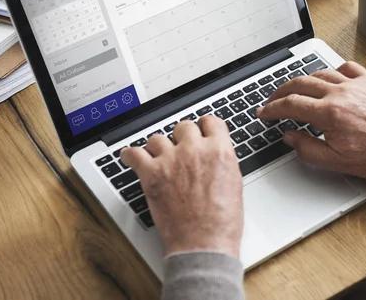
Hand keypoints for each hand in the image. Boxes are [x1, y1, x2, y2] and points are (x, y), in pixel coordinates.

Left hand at [121, 116, 242, 256]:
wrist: (204, 243)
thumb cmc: (221, 221)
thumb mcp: (234, 182)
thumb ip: (222, 161)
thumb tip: (214, 155)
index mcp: (219, 150)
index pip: (211, 121)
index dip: (205, 127)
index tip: (201, 131)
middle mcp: (195, 150)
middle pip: (184, 127)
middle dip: (183, 137)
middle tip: (181, 149)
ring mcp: (172, 160)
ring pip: (158, 138)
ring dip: (158, 147)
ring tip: (158, 157)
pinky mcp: (151, 174)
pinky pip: (134, 154)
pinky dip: (131, 155)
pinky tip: (131, 157)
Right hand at [258, 62, 365, 179]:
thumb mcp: (336, 161)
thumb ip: (306, 148)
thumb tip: (289, 136)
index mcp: (329, 113)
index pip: (290, 104)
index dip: (272, 108)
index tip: (264, 112)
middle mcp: (340, 93)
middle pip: (300, 83)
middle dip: (280, 91)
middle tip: (272, 100)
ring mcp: (355, 84)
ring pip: (320, 73)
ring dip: (303, 80)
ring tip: (294, 89)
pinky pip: (346, 67)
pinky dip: (333, 70)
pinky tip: (329, 78)